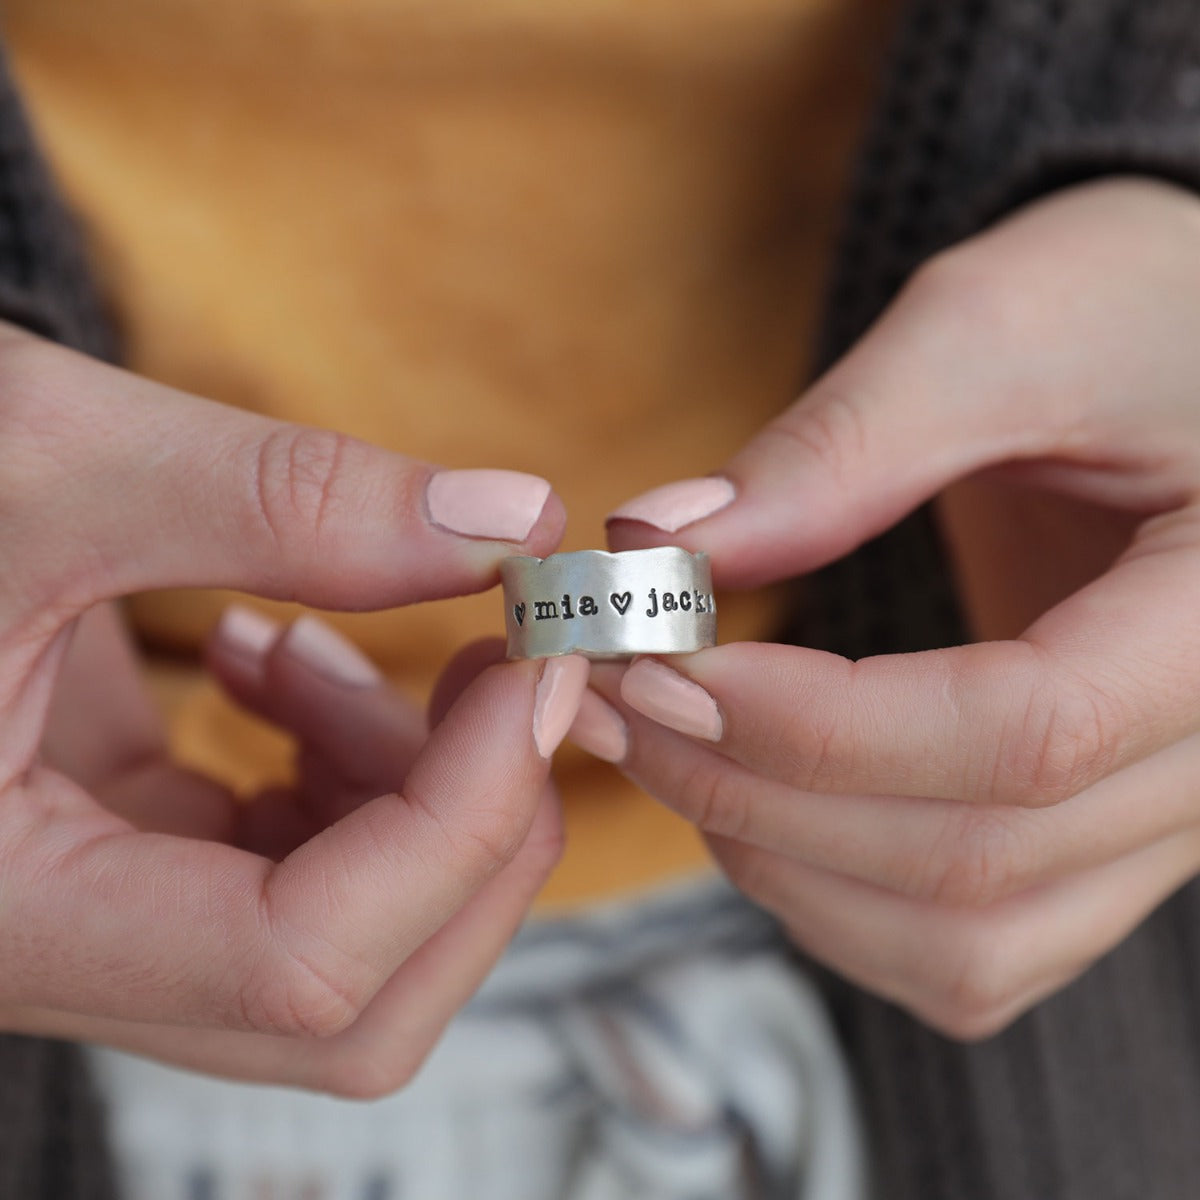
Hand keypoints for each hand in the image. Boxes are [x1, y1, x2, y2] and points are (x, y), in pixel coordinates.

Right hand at [0, 324, 584, 1093]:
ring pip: (346, 945)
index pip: (301, 964)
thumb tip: (511, 521)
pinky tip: (282, 659)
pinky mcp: (119, 860)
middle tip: (498, 664)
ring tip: (316, 641)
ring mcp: (95, 918)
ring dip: (406, 793)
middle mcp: (46, 958)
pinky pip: (297, 871)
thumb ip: (283, 498)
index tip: (536, 662)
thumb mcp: (38, 458)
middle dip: (473, 831)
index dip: (461, 817)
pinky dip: (346, 772)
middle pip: (357, 1003)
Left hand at [598, 177, 1199, 1038]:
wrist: (1186, 363)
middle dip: (758, 790)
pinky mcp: (1104, 838)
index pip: (1028, 730)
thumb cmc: (1128, 310)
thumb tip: (656, 552)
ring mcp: (1172, 817)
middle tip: (619, 698)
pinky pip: (972, 948)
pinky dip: (835, 905)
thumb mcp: (997, 329)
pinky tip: (749, 804)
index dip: (817, 722)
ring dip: (784, 863)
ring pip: (969, 941)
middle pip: (978, 857)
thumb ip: (834, 448)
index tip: (664, 661)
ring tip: (668, 748)